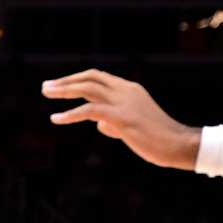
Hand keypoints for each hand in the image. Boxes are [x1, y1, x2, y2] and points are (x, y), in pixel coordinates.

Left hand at [42, 70, 202, 169]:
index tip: (60, 84)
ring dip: (64, 89)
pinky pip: (90, 110)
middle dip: (66, 80)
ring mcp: (124, 102)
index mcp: (129, 90)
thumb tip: (99, 125)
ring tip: (45, 93)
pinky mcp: (122, 117)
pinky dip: (70, 113)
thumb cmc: (155, 139)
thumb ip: (114, 122)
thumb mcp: (131, 126)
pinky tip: (56, 118)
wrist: (177, 145)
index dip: (78, 79)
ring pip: (88, 88)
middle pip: (91, 77)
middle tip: (46, 87)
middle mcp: (126, 91)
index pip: (99, 77)